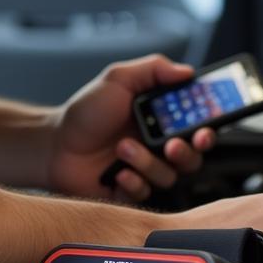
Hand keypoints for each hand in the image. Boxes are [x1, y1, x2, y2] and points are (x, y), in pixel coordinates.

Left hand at [46, 54, 214, 202]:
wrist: (54, 143)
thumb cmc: (86, 111)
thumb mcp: (118, 79)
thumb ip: (153, 69)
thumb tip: (186, 71)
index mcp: (161, 120)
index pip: (197, 125)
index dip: (208, 128)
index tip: (207, 127)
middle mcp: (157, 146)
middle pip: (193, 156)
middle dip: (187, 151)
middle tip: (172, 145)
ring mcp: (145, 170)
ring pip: (168, 175)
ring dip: (147, 162)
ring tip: (122, 147)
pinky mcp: (130, 192)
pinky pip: (146, 193)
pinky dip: (134, 182)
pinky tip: (117, 171)